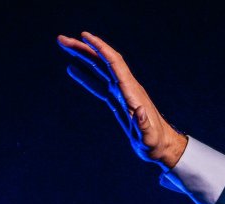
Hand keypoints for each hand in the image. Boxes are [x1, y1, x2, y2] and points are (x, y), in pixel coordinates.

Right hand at [57, 31, 188, 167]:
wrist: (162, 147)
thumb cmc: (155, 143)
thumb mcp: (149, 137)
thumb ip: (143, 125)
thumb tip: (139, 111)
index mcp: (131, 92)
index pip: (114, 64)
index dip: (100, 49)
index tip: (84, 36)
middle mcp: (127, 88)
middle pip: (103, 62)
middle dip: (84, 49)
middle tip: (62, 39)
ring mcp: (122, 93)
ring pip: (99, 70)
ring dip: (82, 57)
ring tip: (64, 46)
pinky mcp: (118, 101)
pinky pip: (99, 84)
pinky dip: (86, 76)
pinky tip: (72, 69)